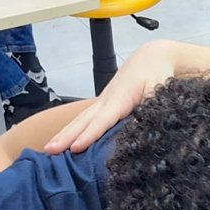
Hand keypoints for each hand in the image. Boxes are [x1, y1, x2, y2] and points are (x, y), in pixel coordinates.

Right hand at [43, 42, 176, 154]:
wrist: (150, 59)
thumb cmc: (157, 75)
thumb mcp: (160, 92)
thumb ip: (153, 109)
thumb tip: (145, 128)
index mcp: (120, 99)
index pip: (102, 120)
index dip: (89, 135)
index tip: (75, 148)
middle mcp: (106, 101)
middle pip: (83, 121)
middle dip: (65, 136)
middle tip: (49, 151)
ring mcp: (102, 103)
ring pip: (80, 120)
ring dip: (64, 134)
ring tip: (48, 149)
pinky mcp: (102, 106)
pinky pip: (84, 119)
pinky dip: (72, 130)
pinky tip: (63, 142)